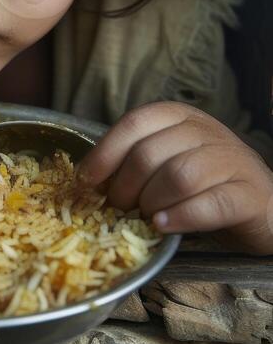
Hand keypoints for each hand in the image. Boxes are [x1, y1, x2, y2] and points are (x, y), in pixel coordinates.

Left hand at [76, 101, 272, 254]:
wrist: (263, 206)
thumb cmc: (205, 185)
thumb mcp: (167, 163)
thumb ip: (136, 165)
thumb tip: (89, 182)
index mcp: (180, 117)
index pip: (135, 122)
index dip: (105, 152)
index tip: (87, 180)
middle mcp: (206, 131)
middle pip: (150, 153)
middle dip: (125, 187)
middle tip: (118, 209)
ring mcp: (232, 160)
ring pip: (179, 176)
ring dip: (152, 202)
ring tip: (145, 218)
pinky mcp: (250, 194)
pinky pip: (211, 204)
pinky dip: (182, 217)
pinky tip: (165, 226)